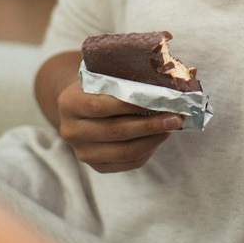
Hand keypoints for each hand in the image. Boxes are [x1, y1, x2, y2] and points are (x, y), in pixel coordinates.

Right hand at [54, 78, 182, 173]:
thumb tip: (164, 83)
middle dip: (150, 124)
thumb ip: (122, 79)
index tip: (157, 99)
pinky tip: (159, 137)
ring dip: (153, 139)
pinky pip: (128, 163)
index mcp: (68, 103)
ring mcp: (82, 152)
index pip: (101, 106)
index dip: (131, 104)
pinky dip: (148, 150)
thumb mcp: (101, 75)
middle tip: (175, 116)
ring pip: (124, 151)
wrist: (79, 108)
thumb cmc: (98, 86)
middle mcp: (70, 131)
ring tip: (171, 127)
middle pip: (115, 131)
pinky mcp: (96, 166)